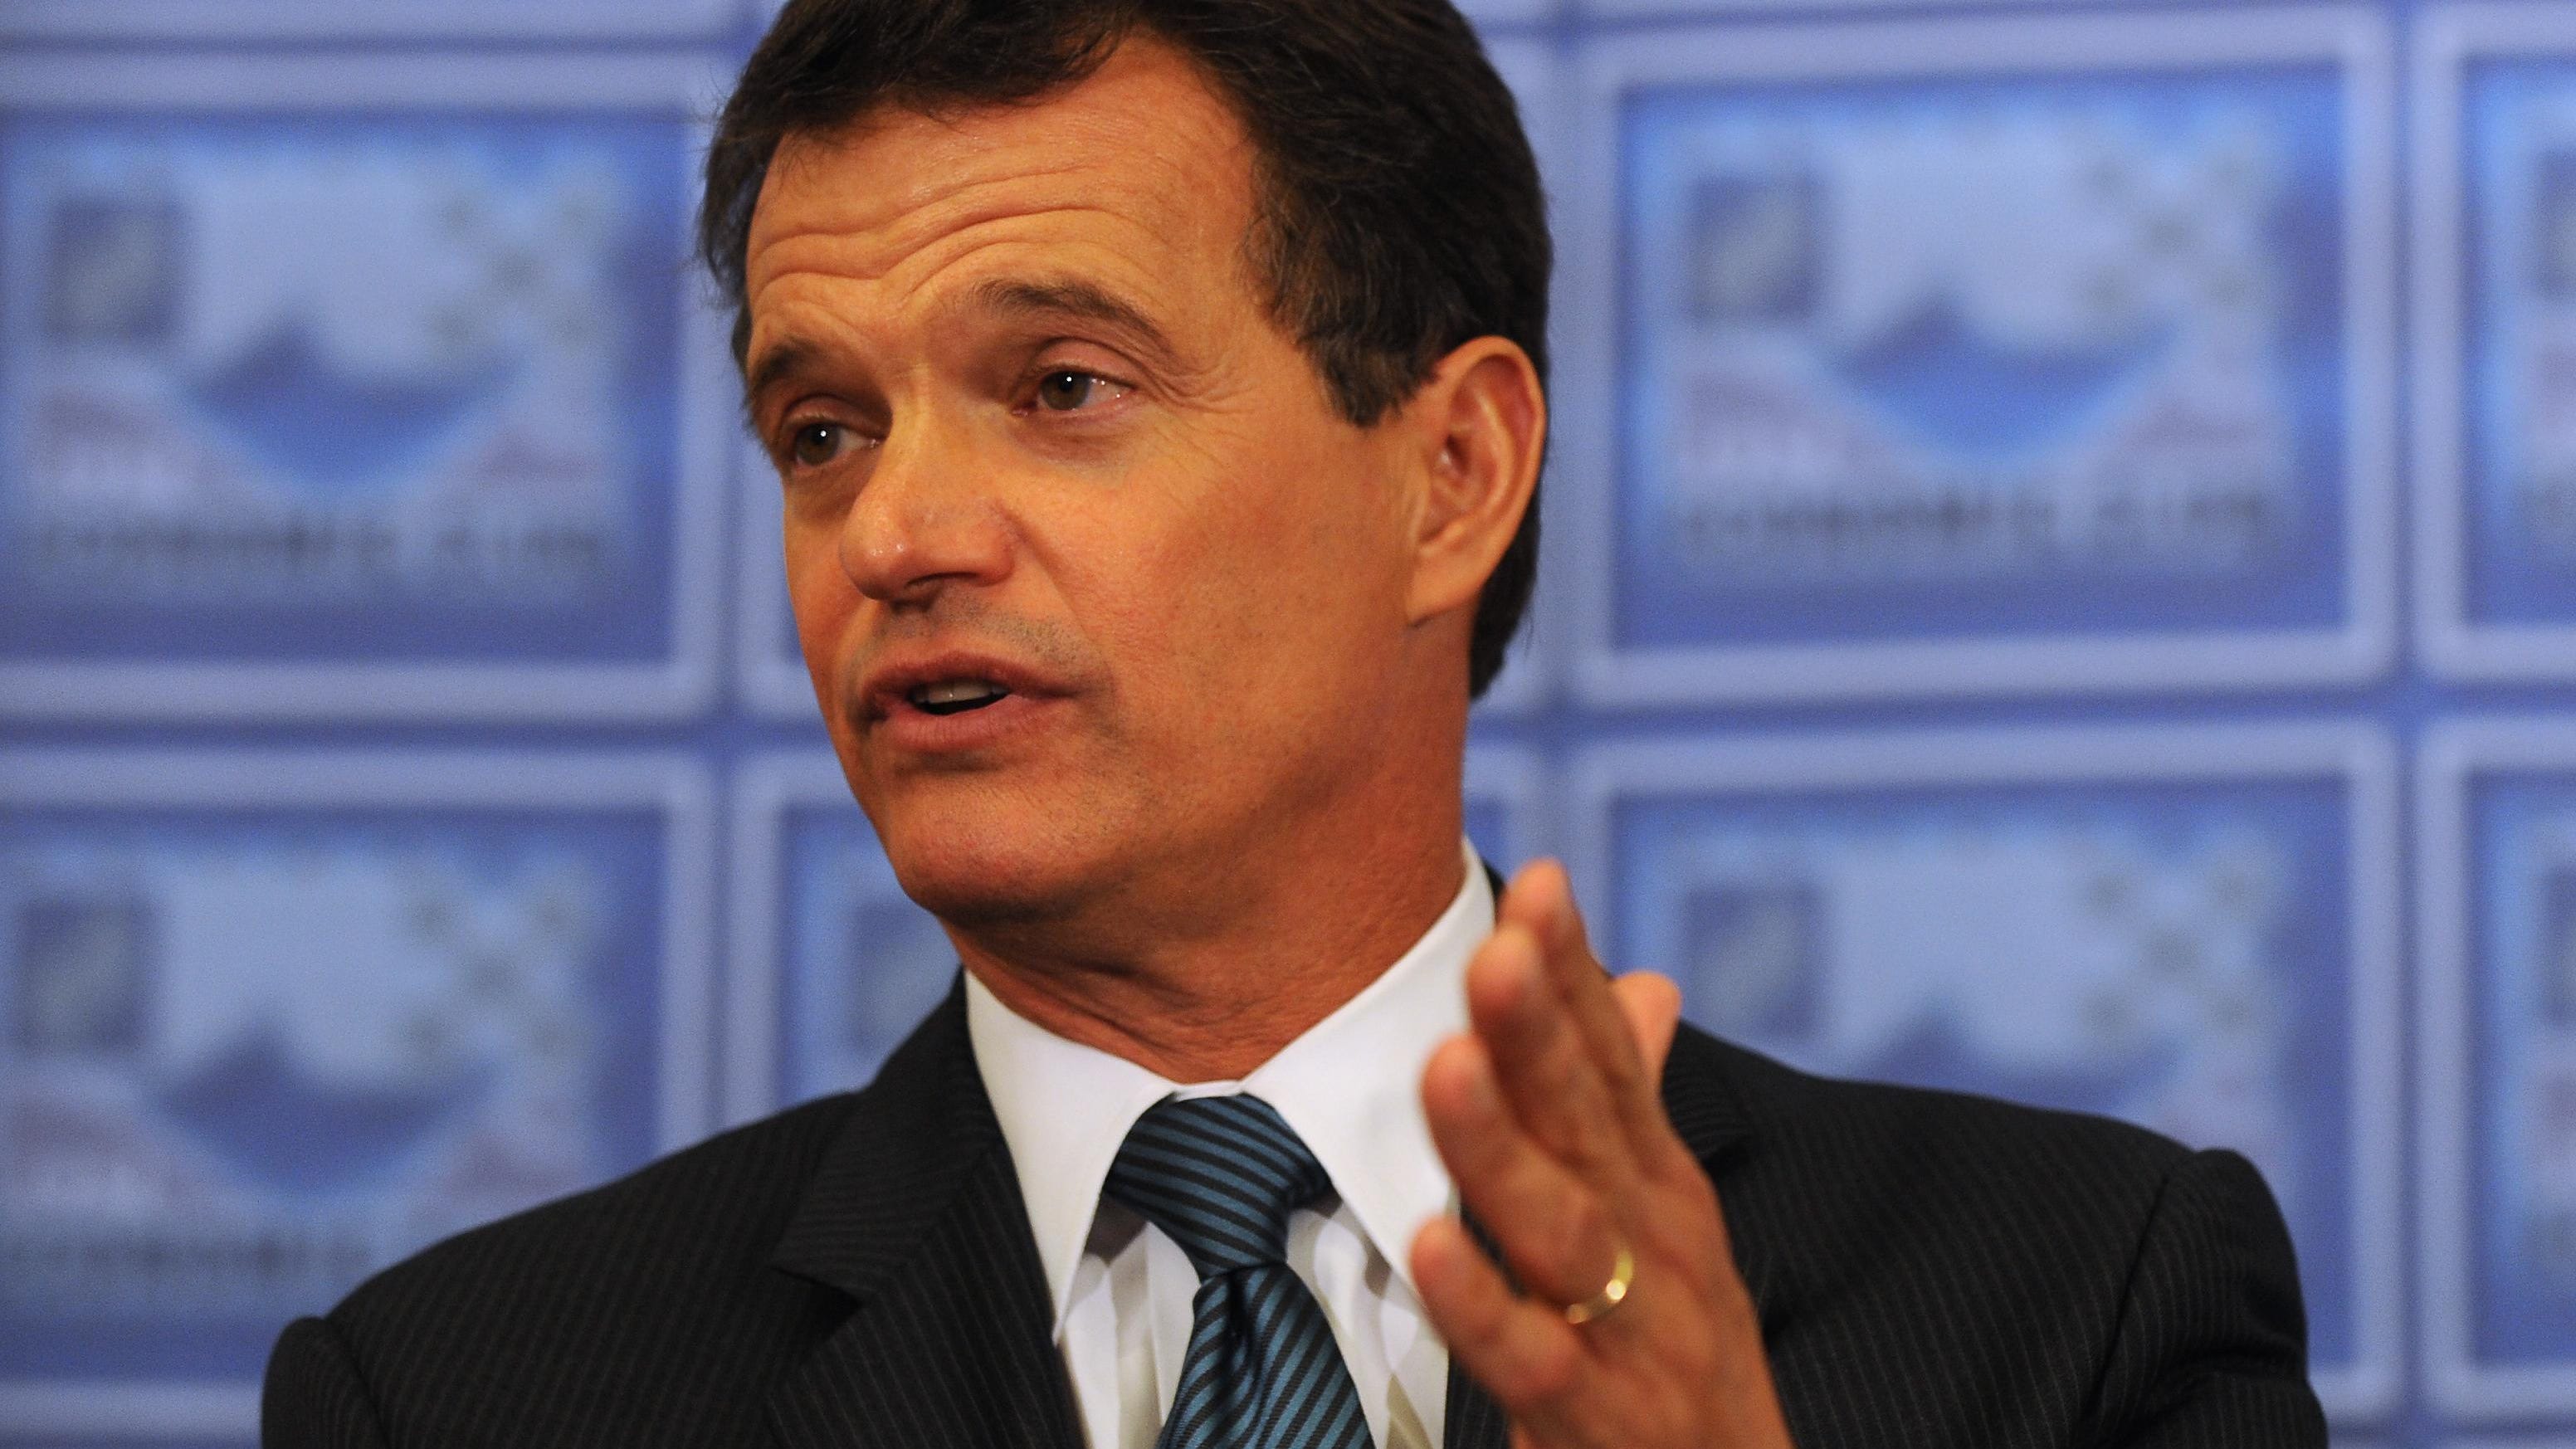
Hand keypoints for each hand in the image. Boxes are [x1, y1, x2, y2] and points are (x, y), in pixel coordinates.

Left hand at [1410, 861, 1793, 1447]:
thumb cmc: (1680, 1359)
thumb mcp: (1668, 1225)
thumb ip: (1635, 1103)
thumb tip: (1642, 982)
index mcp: (1657, 1184)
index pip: (1611, 1058)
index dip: (1571, 971)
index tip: (1533, 879)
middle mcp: (1655, 1242)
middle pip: (1587, 1122)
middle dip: (1538, 1032)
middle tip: (1493, 948)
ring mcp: (1633, 1332)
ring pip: (1560, 1227)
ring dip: (1501, 1148)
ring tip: (1445, 1067)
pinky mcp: (1600, 1420)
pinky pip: (1531, 1357)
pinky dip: (1481, 1305)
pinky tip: (1429, 1248)